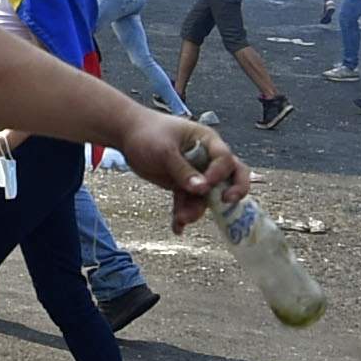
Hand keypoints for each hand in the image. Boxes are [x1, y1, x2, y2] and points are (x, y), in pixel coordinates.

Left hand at [116, 110, 246, 227]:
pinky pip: (187, 202)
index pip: (225, 160)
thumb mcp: (165, 150)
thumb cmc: (148, 133)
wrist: (127, 136)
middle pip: (231, 177)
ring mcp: (196, 173)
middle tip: (226, 203)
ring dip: (197, 210)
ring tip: (181, 219)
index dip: (220, 174)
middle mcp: (207, 159)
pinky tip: (176, 227)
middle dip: (233, 192)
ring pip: (206, 196)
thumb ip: (183, 170)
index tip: (206, 185)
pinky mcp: (182, 185)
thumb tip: (202, 189)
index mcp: (208, 142)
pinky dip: (182, 214)